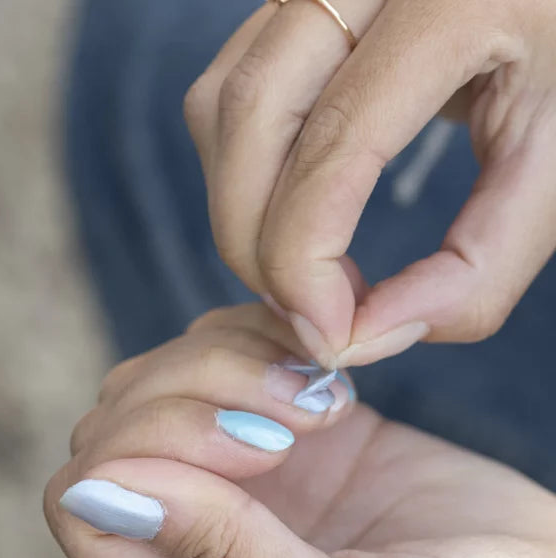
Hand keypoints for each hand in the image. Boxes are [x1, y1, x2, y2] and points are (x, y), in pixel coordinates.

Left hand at [45, 304, 555, 557]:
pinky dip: (266, 338)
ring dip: (233, 363)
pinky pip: (232, 352)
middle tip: (304, 418)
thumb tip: (99, 492)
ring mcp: (244, 483)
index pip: (86, 513)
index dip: (146, 456)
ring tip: (329, 401)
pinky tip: (332, 378)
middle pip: (116, 431)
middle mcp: (199, 548)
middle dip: (193, 396)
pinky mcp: (295, 430)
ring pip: (165, 379)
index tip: (263, 453)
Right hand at [184, 0, 555, 366]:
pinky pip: (229, 93)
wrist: (551, 2)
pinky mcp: (297, 5)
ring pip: (222, 106)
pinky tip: (296, 213)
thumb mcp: (553, 173)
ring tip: (307, 269)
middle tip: (308, 315)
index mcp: (454, 1)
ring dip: (242, 211)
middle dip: (254, 243)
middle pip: (249, 116)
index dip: (304, 258)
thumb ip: (478, 269)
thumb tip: (367, 335)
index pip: (333, 140)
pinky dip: (243, 174)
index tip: (328, 336)